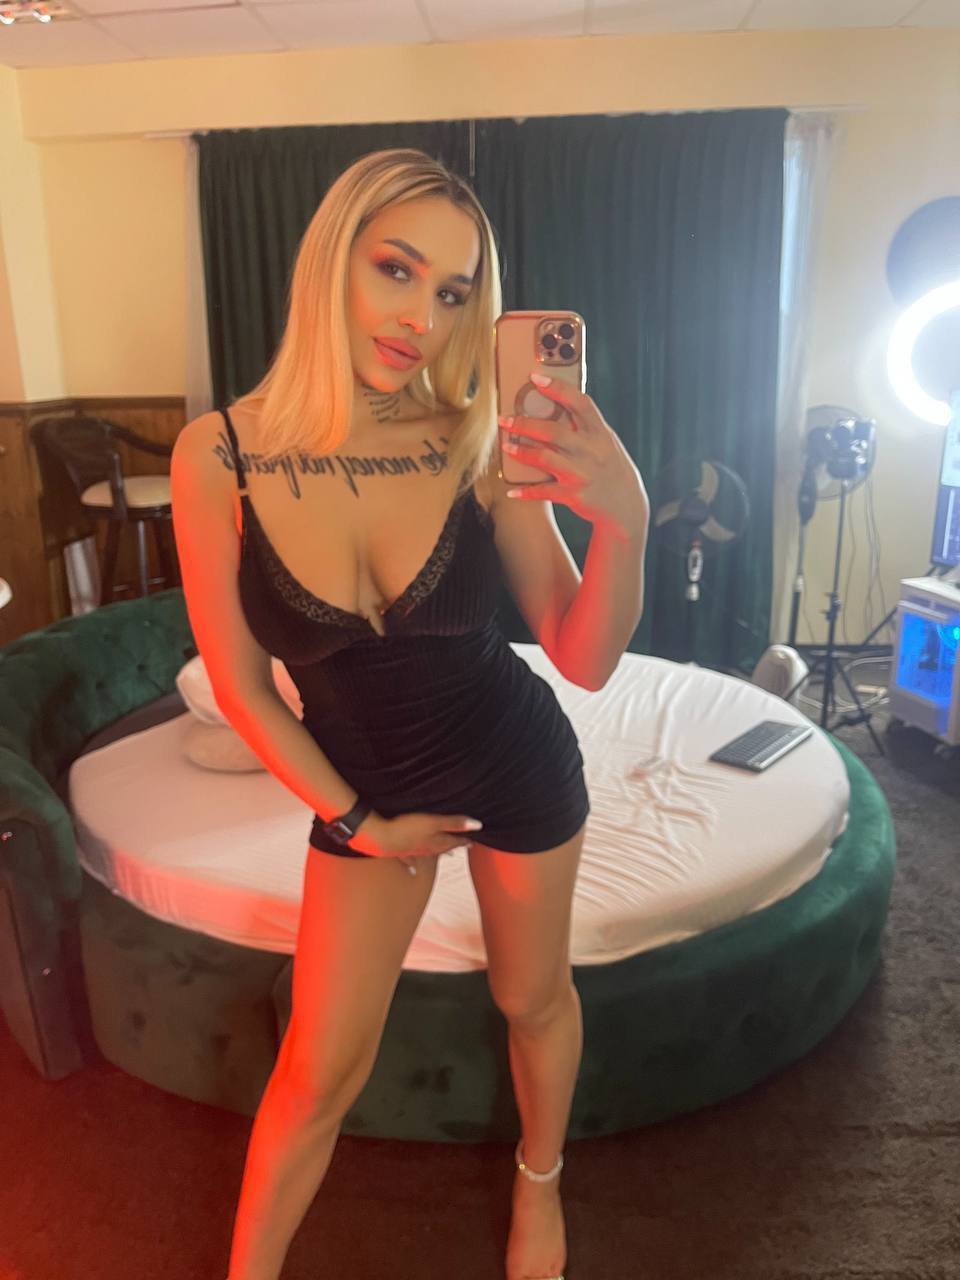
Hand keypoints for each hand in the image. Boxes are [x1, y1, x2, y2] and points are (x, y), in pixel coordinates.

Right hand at [349, 810, 480, 859]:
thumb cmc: (408, 828)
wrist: (381, 839)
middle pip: (444, 848)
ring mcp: (413, 851)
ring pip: (430, 853)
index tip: (473, 841)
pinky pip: (409, 859)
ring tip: (447, 854)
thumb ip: (455, 823)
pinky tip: (414, 870)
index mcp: (436, 841)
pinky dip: (413, 864)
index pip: (455, 840)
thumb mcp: (434, 822)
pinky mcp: (400, 852)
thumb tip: (479, 825)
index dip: (465, 840)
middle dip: (454, 846)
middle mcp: (427, 848)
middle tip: (464, 846)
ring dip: (439, 853)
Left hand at [499, 372, 649, 540]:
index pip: (580, 404)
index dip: (558, 388)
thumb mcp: (606, 443)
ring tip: (506, 446)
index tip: (536, 377)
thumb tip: (556, 403)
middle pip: (554, 432)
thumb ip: (585, 426)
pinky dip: (526, 491)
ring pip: (545, 459)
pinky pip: (544, 492)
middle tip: (504, 419)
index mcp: (600, 434)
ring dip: (521, 452)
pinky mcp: (574, 496)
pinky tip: (512, 490)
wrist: (626, 506)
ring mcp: (582, 475)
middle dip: (525, 424)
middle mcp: (592, 452)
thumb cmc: (611, 468)